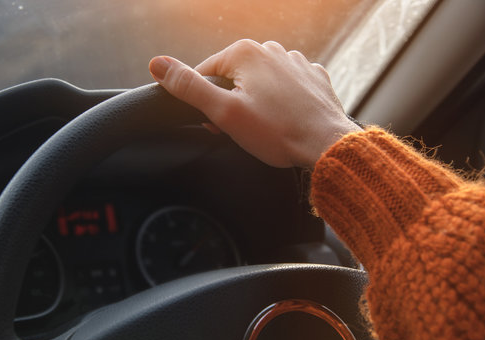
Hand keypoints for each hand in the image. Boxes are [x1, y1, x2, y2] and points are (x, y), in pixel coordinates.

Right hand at [149, 39, 360, 167]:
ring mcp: (295, 61)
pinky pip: (285, 87)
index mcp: (245, 53)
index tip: (217, 124)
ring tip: (267, 127)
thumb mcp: (224, 112)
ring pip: (260, 82)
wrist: (327, 144)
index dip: (206, 103)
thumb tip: (157, 64)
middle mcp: (271, 49)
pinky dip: (281, 101)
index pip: (205, 73)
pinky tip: (286, 118)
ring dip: (255, 102)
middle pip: (233, 77)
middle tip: (243, 129)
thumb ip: (189, 87)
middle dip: (231, 102)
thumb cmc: (277, 132)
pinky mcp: (312, 77)